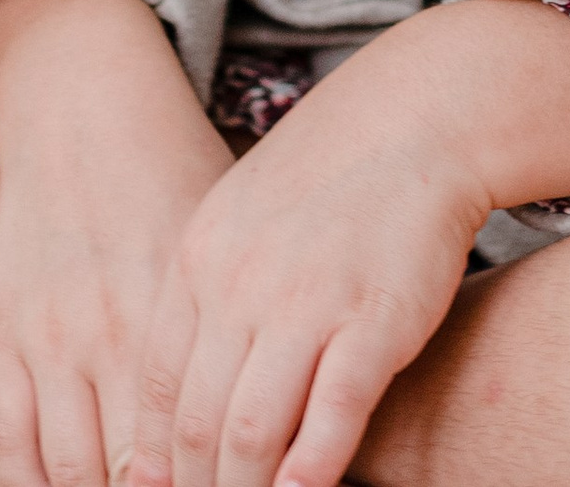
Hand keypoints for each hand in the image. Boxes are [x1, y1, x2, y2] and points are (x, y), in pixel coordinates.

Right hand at [0, 0, 234, 486]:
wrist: (84, 98)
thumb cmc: (178, 167)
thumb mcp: (230, 242)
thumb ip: (259, 331)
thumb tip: (317, 419)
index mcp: (178, 311)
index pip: (203, 449)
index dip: (229, 484)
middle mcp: (109, 332)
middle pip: (139, 477)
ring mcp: (48, 336)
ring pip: (74, 477)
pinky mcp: (1, 332)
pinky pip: (9, 446)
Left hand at [127, 0, 569, 486]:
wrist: (415, 118)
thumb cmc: (327, 178)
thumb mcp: (240, 219)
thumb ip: (207, 295)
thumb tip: (178, 392)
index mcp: (199, 258)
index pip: (156, 386)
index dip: (153, 458)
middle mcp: (240, 283)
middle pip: (196, 423)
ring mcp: (306, 302)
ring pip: (252, 433)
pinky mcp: (372, 321)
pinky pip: (331, 417)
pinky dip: (312, 471)